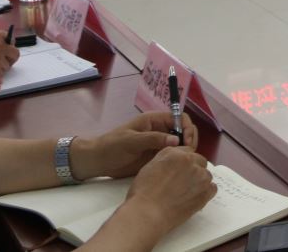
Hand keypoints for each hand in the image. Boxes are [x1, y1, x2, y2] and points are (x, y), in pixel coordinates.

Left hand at [78, 111, 198, 179]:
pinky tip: (179, 169)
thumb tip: (177, 140)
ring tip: (184, 163)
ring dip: (185, 152)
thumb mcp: (132, 140)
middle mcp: (159, 131)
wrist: (98, 162)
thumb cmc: (112, 146)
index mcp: (154, 121)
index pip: (179, 118)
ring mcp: (158, 145)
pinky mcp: (156, 157)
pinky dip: (178, 161)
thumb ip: (153, 139)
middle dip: (189, 140)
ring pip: (180, 145)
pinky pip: (172, 157)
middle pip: (183, 131)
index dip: (187, 128)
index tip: (188, 142)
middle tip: (188, 155)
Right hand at [123, 146, 215, 231]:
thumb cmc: (144, 193)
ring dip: (200, 181)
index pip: (188, 151)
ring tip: (187, 192)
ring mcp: (199, 177)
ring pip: (206, 175)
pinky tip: (195, 197)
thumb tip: (175, 160)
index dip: (185, 161)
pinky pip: (212, 188)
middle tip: (184, 182)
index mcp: (175, 153)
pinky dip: (206, 192)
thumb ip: (166, 159)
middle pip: (200, 161)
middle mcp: (190, 162)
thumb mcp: (151, 166)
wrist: (148, 213)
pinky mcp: (205, 193)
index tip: (182, 169)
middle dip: (194, 169)